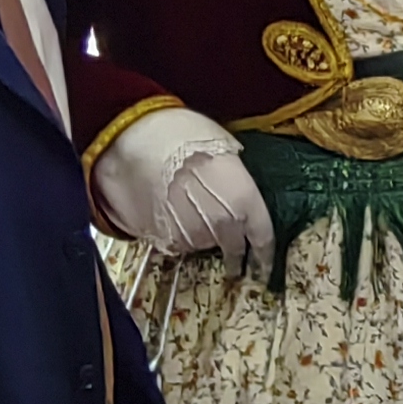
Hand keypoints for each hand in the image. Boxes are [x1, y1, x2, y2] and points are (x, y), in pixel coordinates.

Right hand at [93, 105, 272, 272]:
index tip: (265, 268)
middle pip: (234, 249)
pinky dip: (179, 234)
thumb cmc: (184, 135)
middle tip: (235, 264)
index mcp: (245, 201)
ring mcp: (192, 235)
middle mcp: (223, 225)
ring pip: (203, 243)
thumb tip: (237, 183)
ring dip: (203, 237)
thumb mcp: (224, 149)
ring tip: (192, 218)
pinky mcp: (165, 239)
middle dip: (236, 258)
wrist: (137, 142)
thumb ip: (236, 177)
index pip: (263, 239)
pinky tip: (172, 215)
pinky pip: (178, 241)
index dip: (265, 256)